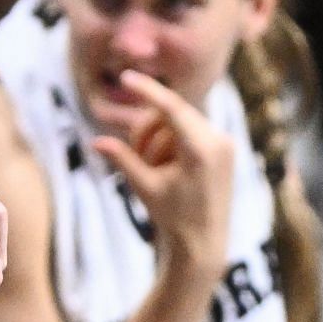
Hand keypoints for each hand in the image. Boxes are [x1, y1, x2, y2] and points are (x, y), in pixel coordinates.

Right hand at [88, 70, 235, 273]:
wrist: (203, 243)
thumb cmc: (172, 218)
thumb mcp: (144, 187)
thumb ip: (123, 160)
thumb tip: (96, 142)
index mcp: (200, 151)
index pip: (170, 108)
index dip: (146, 90)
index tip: (125, 78)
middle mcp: (218, 141)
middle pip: (172, 114)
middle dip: (148, 129)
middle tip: (135, 155)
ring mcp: (226, 143)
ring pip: (180, 121)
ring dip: (159, 138)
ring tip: (153, 169)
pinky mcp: (226, 148)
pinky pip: (192, 130)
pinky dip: (173, 142)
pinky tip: (167, 167)